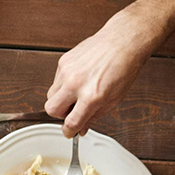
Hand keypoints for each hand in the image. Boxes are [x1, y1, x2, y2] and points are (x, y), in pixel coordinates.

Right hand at [44, 10, 151, 135]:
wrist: (123, 41)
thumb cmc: (124, 67)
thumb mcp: (114, 98)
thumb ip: (94, 115)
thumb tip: (82, 127)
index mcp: (92, 96)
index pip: (70, 122)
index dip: (69, 131)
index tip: (69, 132)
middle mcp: (76, 84)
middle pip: (51, 110)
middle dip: (59, 114)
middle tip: (72, 111)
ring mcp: (67, 72)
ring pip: (51, 94)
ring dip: (61, 98)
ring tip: (77, 92)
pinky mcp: (63, 61)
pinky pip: (56, 80)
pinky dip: (64, 84)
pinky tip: (79, 78)